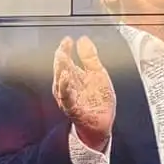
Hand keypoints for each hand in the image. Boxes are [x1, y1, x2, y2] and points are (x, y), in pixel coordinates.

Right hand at [52, 35, 115, 151]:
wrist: (102, 123)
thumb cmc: (98, 100)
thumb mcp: (98, 74)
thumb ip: (90, 57)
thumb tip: (82, 39)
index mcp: (74, 77)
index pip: (66, 60)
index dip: (66, 49)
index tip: (68, 40)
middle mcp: (68, 86)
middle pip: (61, 70)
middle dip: (61, 58)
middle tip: (62, 47)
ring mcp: (69, 98)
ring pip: (60, 83)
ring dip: (60, 71)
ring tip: (62, 59)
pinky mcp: (73, 109)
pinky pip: (66, 98)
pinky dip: (65, 89)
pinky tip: (65, 79)